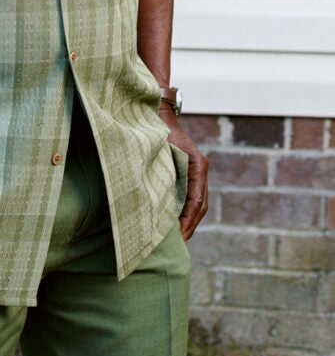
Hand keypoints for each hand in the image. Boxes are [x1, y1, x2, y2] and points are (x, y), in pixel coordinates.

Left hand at [158, 105, 208, 240]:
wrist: (159, 111)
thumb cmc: (156, 129)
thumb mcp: (157, 150)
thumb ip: (160, 172)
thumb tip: (154, 202)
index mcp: (197, 165)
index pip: (196, 201)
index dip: (188, 221)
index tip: (180, 237)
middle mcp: (200, 169)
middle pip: (200, 206)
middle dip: (190, 226)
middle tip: (179, 245)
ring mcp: (197, 170)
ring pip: (198, 203)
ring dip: (189, 221)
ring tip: (178, 240)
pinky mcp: (190, 171)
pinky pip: (192, 197)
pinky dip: (186, 212)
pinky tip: (176, 223)